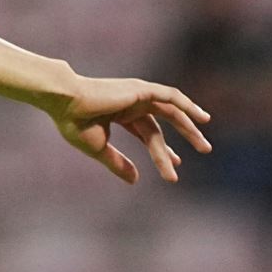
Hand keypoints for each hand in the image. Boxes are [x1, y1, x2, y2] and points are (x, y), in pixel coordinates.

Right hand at [49, 76, 212, 183]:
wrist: (66, 102)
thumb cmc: (75, 123)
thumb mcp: (99, 148)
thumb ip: (118, 163)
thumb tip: (136, 181)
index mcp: (119, 114)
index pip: (147, 132)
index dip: (161, 150)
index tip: (175, 165)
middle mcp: (131, 103)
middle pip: (162, 124)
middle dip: (183, 137)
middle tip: (204, 151)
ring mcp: (137, 95)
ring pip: (172, 112)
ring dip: (190, 127)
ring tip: (205, 146)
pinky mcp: (142, 90)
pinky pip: (171, 97)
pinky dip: (187, 106)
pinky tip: (201, 118)